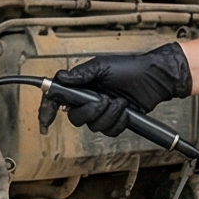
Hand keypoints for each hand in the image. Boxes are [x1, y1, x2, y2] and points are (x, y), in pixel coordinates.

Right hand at [40, 42, 191, 136]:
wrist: (153, 78)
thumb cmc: (130, 68)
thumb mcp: (102, 66)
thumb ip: (80, 75)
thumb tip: (61, 78)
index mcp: (82, 85)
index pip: (58, 98)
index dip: (48, 110)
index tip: (45, 122)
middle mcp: (89, 100)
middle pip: (75, 117)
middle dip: (90, 111)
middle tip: (104, 100)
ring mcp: (101, 112)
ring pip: (93, 126)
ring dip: (109, 115)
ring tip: (120, 102)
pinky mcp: (115, 121)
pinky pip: (109, 131)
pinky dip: (118, 122)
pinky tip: (126, 111)